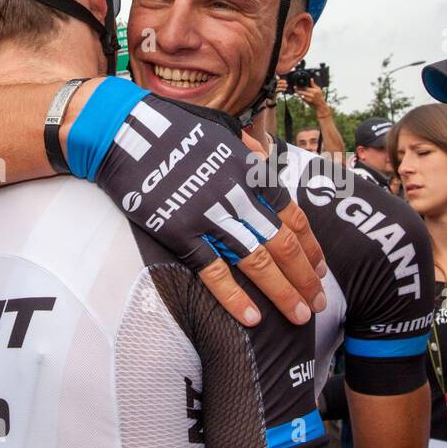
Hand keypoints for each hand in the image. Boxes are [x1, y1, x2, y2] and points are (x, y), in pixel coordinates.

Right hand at [74, 82, 326, 326]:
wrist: (125, 132)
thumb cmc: (176, 129)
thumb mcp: (224, 130)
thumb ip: (250, 150)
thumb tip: (268, 161)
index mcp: (253, 171)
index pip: (294, 217)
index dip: (311, 247)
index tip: (320, 269)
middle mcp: (238, 195)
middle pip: (283, 245)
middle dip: (305, 277)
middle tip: (319, 302)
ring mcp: (209, 216)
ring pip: (257, 262)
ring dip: (283, 292)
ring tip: (300, 315)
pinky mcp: (179, 232)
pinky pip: (212, 271)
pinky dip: (234, 297)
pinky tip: (252, 318)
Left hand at [295, 84, 327, 111]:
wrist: (321, 105)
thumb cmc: (320, 97)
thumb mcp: (318, 89)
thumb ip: (314, 84)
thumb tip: (311, 79)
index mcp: (315, 90)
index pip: (306, 87)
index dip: (301, 86)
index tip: (297, 84)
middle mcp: (312, 94)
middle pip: (303, 91)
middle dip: (298, 89)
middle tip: (294, 87)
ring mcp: (310, 98)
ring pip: (302, 95)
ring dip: (298, 92)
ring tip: (296, 90)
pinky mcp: (308, 102)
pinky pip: (303, 98)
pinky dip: (300, 96)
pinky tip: (299, 95)